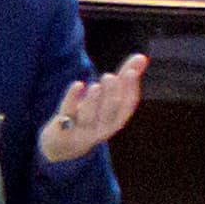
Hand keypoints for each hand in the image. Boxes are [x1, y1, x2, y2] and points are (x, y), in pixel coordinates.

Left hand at [35, 52, 146, 166]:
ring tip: (96, 85)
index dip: (130, 89)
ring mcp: (82, 132)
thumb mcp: (108, 99)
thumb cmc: (92, 116)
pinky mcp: (63, 131)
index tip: (131, 72)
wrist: (64, 146)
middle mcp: (102, 128)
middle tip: (109, 77)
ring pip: (89, 117)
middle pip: (109, 113)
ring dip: (93, 101)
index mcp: (116, 120)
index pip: (127, 105)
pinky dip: (72, 100)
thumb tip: (142, 57)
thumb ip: (124, 78)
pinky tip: (77, 85)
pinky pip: (67, 116)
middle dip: (111, 95)